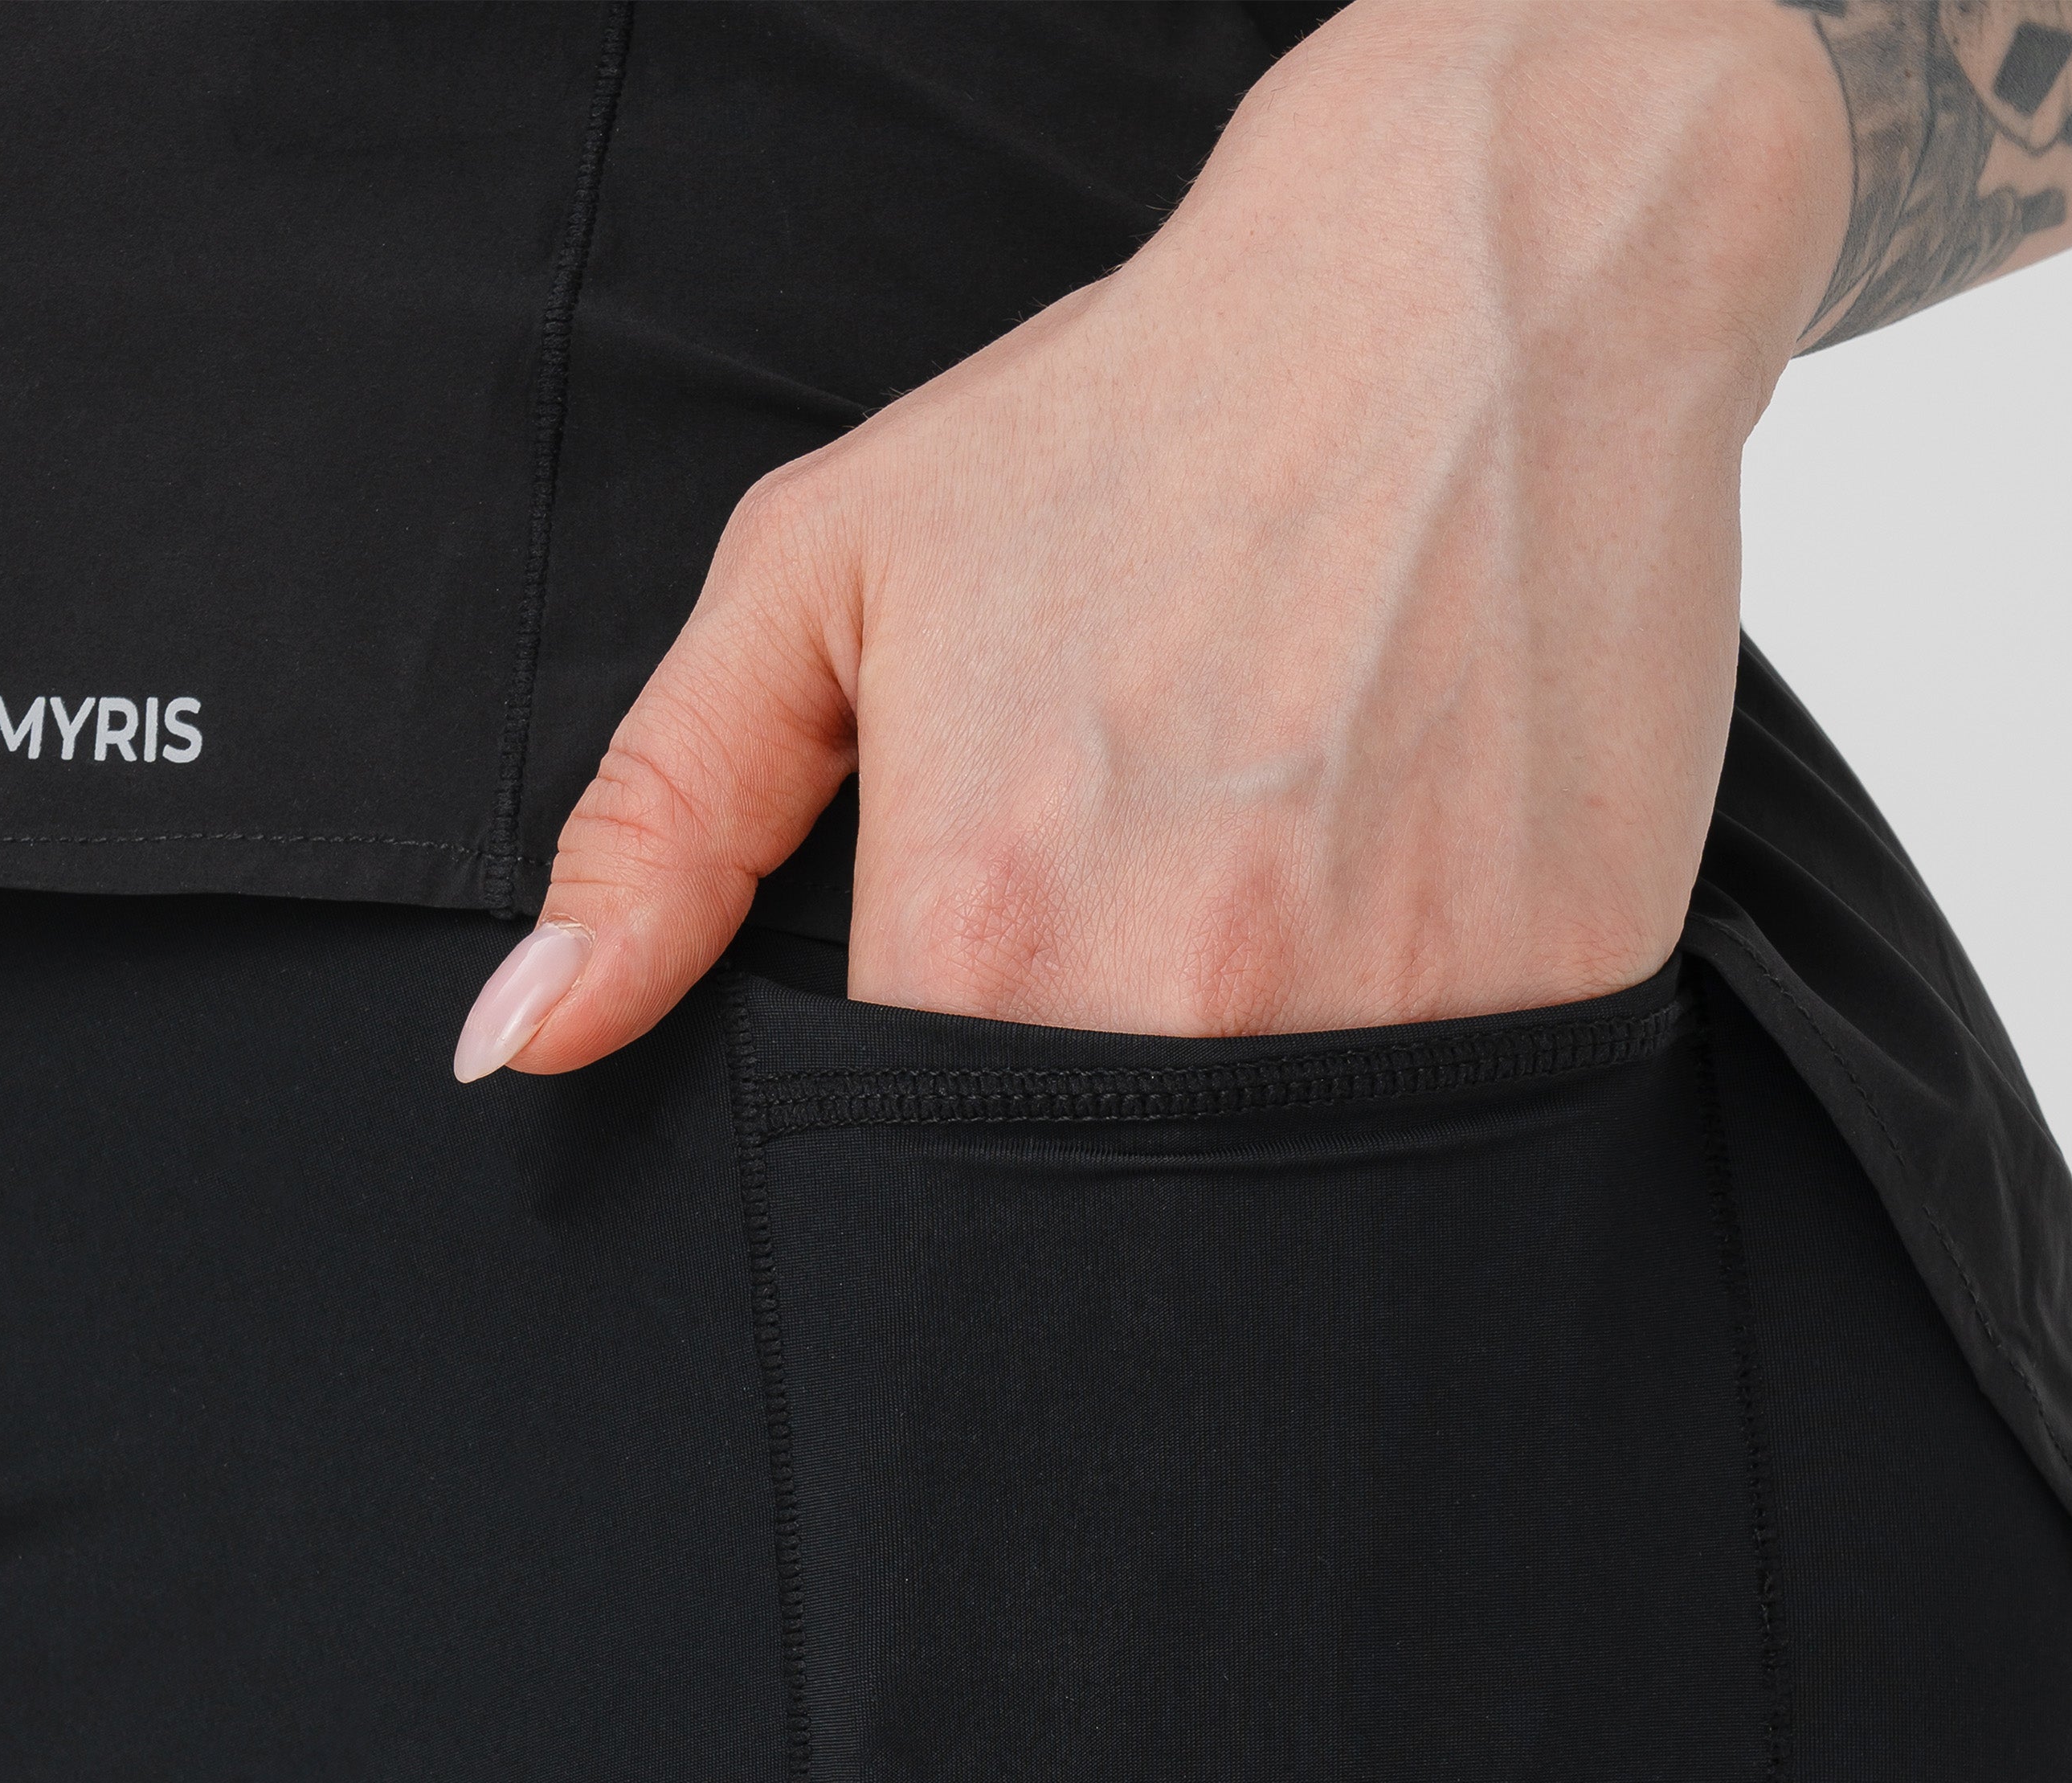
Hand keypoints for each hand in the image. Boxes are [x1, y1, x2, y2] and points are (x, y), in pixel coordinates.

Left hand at [455, 0, 1848, 1079]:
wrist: (1486, 271)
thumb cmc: (1146, 414)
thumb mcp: (829, 572)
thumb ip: (661, 823)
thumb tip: (517, 1038)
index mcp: (985, 925)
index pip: (906, 1184)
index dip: (922, 1154)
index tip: (968, 1057)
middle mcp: (1180, 1003)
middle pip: (1084, 1222)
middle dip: (1085, 1147)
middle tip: (1129, 968)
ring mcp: (1385, 1019)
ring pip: (1265, 1206)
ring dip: (1242, 1124)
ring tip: (1264, 918)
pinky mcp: (1554, 1002)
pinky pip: (1444, 1139)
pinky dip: (1403, 1068)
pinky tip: (1394, 909)